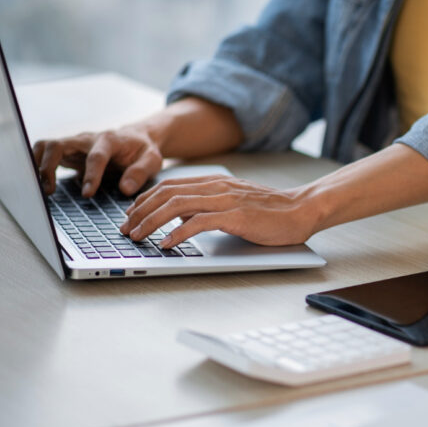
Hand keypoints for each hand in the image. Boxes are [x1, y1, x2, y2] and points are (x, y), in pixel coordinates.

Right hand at [33, 125, 161, 197]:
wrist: (136, 138)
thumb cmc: (143, 150)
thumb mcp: (152, 160)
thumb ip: (140, 173)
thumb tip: (125, 189)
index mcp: (109, 140)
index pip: (96, 156)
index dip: (91, 175)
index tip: (88, 194)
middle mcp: (87, 139)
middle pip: (59, 145)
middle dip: (49, 166)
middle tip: (49, 190)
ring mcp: (75, 144)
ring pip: (46, 146)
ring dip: (37, 164)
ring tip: (39, 188)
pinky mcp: (68, 152)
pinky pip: (45, 153)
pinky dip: (36, 165)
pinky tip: (37, 183)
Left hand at [120, 175, 318, 246]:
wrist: (302, 210)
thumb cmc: (272, 211)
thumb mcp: (234, 204)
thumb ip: (209, 207)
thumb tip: (182, 219)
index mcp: (215, 182)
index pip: (170, 186)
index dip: (145, 200)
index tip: (131, 215)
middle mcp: (217, 187)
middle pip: (167, 194)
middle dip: (140, 212)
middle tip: (126, 229)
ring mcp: (226, 200)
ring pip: (177, 205)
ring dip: (152, 222)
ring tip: (138, 236)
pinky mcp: (236, 216)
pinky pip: (199, 223)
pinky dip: (178, 234)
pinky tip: (167, 244)